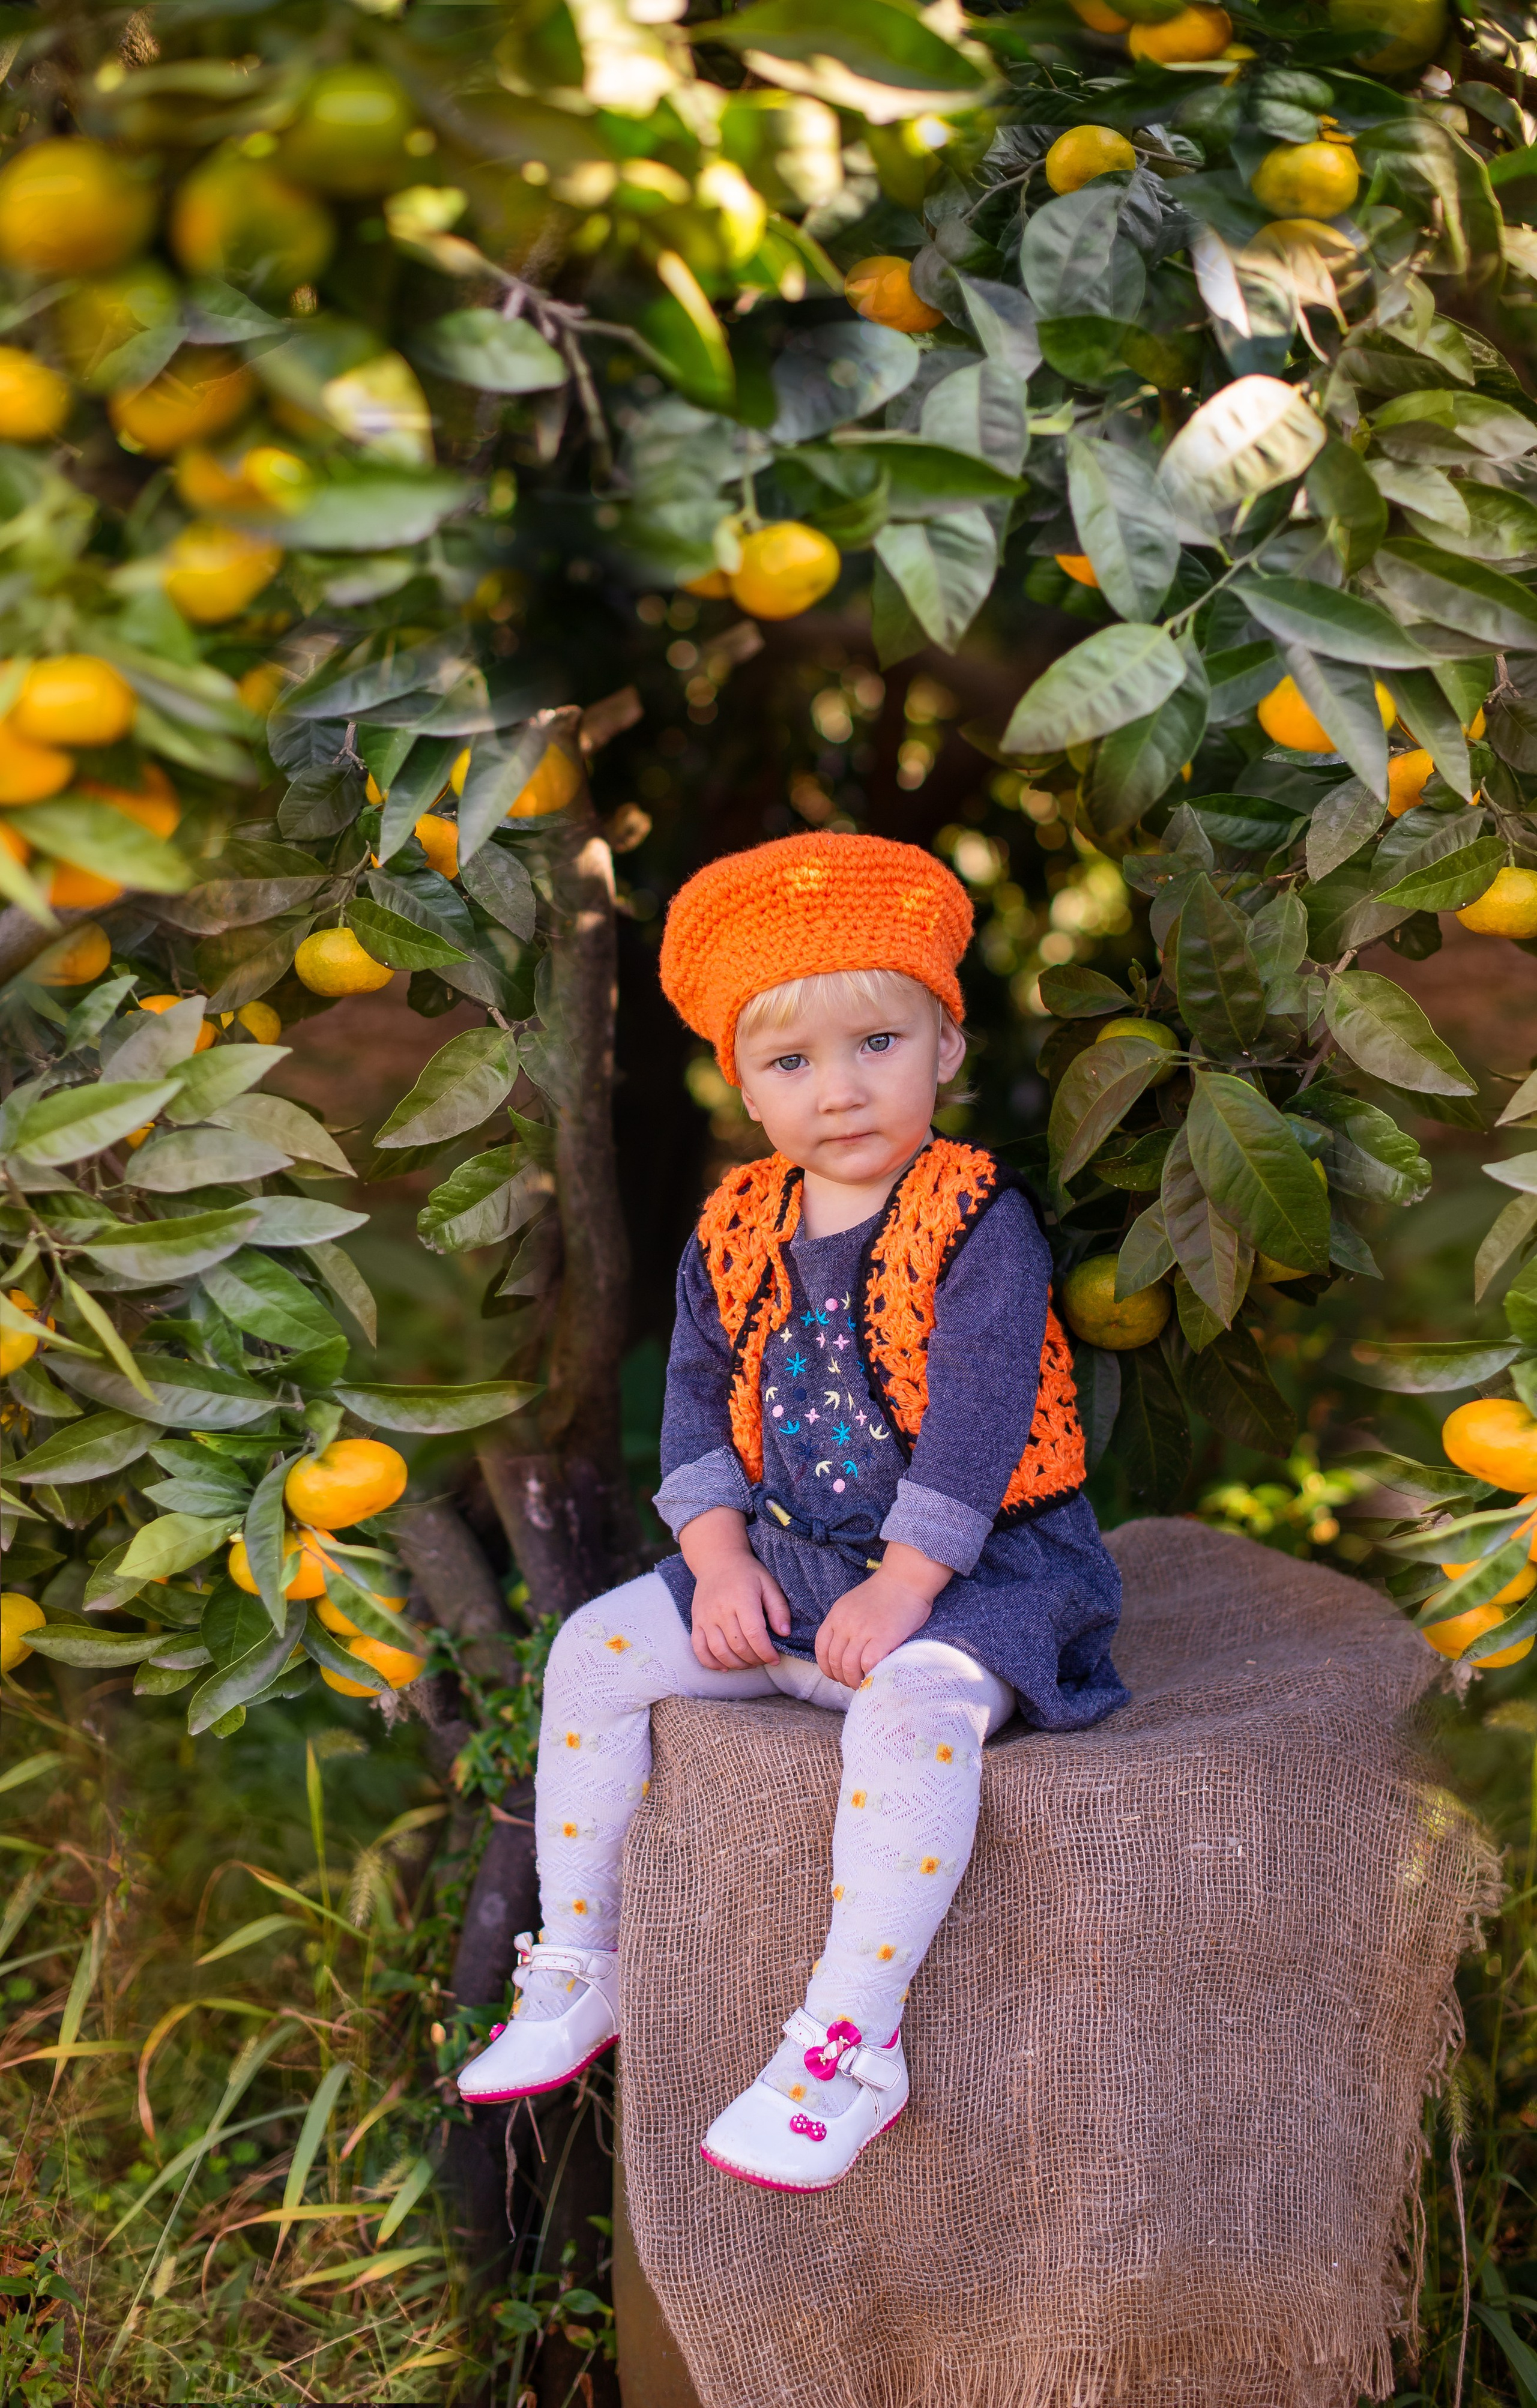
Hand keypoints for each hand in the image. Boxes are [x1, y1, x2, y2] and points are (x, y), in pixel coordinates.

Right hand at [681, 1506, 791, 1670]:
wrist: (716, 1560)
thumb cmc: (747, 1573)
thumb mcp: (768, 1583)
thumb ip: (779, 1608)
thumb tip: (784, 1633)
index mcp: (742, 1598)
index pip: (754, 1633)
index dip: (766, 1652)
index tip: (775, 1659)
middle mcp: (721, 1609)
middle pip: (738, 1645)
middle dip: (754, 1660)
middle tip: (764, 1660)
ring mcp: (705, 1616)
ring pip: (719, 1651)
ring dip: (736, 1664)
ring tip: (748, 1663)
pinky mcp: (696, 1621)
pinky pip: (698, 1648)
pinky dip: (711, 1662)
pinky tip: (724, 1666)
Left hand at [814, 1543, 949, 1688]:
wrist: (906, 1579)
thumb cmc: (884, 1592)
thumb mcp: (853, 1604)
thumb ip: (845, 1624)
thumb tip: (844, 1651)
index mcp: (836, 1615)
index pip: (821, 1648)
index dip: (826, 1667)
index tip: (836, 1674)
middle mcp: (845, 1624)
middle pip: (834, 1661)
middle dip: (841, 1677)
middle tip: (853, 1682)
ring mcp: (863, 1631)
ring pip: (848, 1667)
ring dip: (854, 1680)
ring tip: (864, 1682)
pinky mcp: (882, 1637)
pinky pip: (868, 1664)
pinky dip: (869, 1674)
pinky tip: (875, 1675)